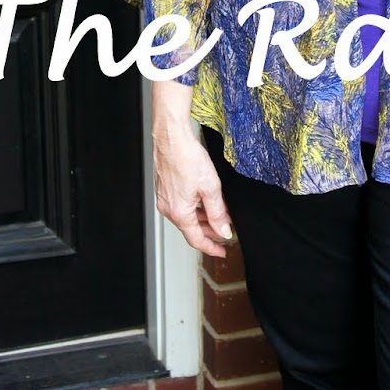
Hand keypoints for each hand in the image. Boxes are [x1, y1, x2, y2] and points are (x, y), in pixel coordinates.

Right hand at [152, 119, 234, 257]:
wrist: (172, 138)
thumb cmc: (187, 158)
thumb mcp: (211, 188)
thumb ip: (218, 213)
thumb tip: (223, 230)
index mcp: (179, 213)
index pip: (196, 239)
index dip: (211, 247)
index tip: (221, 251)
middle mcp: (168, 209)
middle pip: (191, 229)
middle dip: (210, 231)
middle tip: (225, 229)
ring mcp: (164, 199)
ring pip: (186, 217)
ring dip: (203, 218)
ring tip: (220, 213)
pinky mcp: (164, 189)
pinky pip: (181, 206)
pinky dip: (195, 208)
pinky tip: (206, 200)